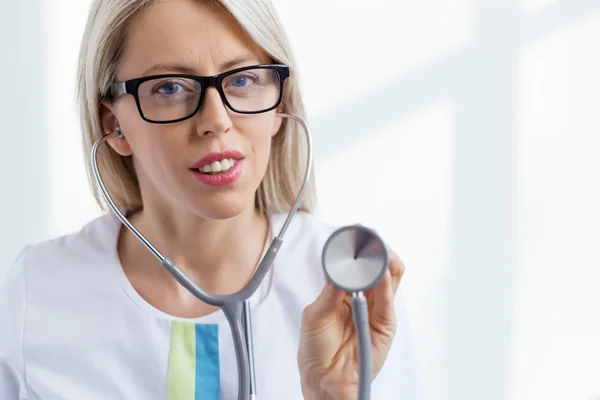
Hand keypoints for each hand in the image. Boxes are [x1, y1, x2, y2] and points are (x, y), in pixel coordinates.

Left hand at [297, 246, 404, 399]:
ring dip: (384, 261)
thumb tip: (338, 269)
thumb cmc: (316, 349)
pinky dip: (387, 285)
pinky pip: (388, 301)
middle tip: (369, 236)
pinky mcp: (385, 325)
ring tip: (378, 249)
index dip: (357, 246)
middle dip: (375, 248)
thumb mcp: (315, 315)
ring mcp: (376, 309)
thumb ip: (330, 293)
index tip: (354, 232)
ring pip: (389, 278)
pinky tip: (382, 273)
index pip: (355, 262)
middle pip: (376, 265)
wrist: (323, 380)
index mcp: (343, 290)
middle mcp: (363, 296)